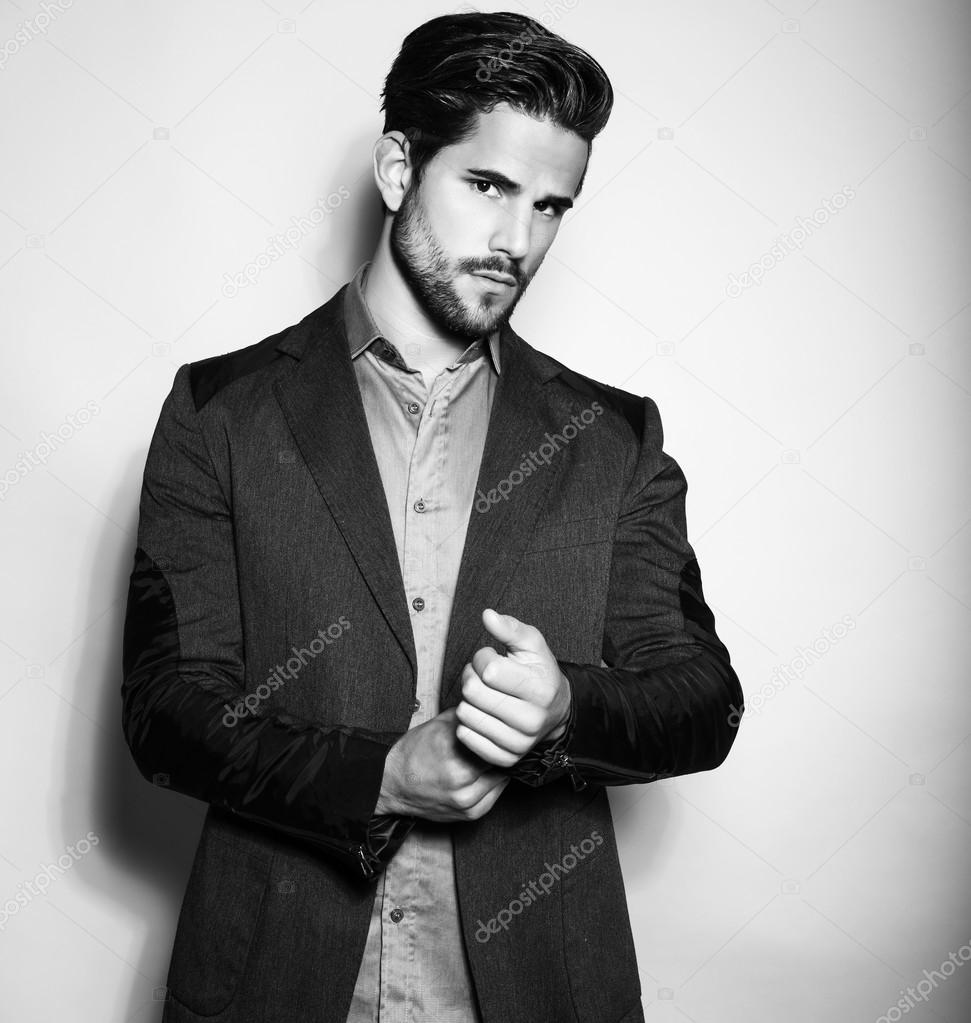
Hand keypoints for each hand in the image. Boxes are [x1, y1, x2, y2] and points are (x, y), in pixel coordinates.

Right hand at [374, 707, 509, 820]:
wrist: (392, 785)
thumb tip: (490, 706)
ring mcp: (465, 801)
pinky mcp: (469, 814)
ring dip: (500, 767)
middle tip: (504, 740)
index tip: (505, 727)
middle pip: (501, 760)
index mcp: (452, 752)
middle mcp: (460, 779)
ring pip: (502, 778)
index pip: (495, 739)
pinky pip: (495, 796)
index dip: (501, 731)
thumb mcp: (438, 724)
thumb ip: (467, 716)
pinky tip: (487, 773)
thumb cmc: (414, 753)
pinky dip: (494, 783)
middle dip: (502, 749)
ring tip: (496, 756)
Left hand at [454, 608, 571, 767]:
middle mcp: (532, 720)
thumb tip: (487, 615)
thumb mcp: (531, 644)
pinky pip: (466, 737)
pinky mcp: (505, 758)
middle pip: (474, 693)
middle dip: (471, 677)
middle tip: (482, 676)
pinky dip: (467, 722)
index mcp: (540, 689)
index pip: (490, 671)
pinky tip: (481, 713)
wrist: (554, 710)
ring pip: (466, 715)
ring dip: (468, 699)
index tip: (491, 658)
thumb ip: (510, 627)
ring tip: (483, 693)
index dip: (483, 658)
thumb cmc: (538, 672)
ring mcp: (519, 742)